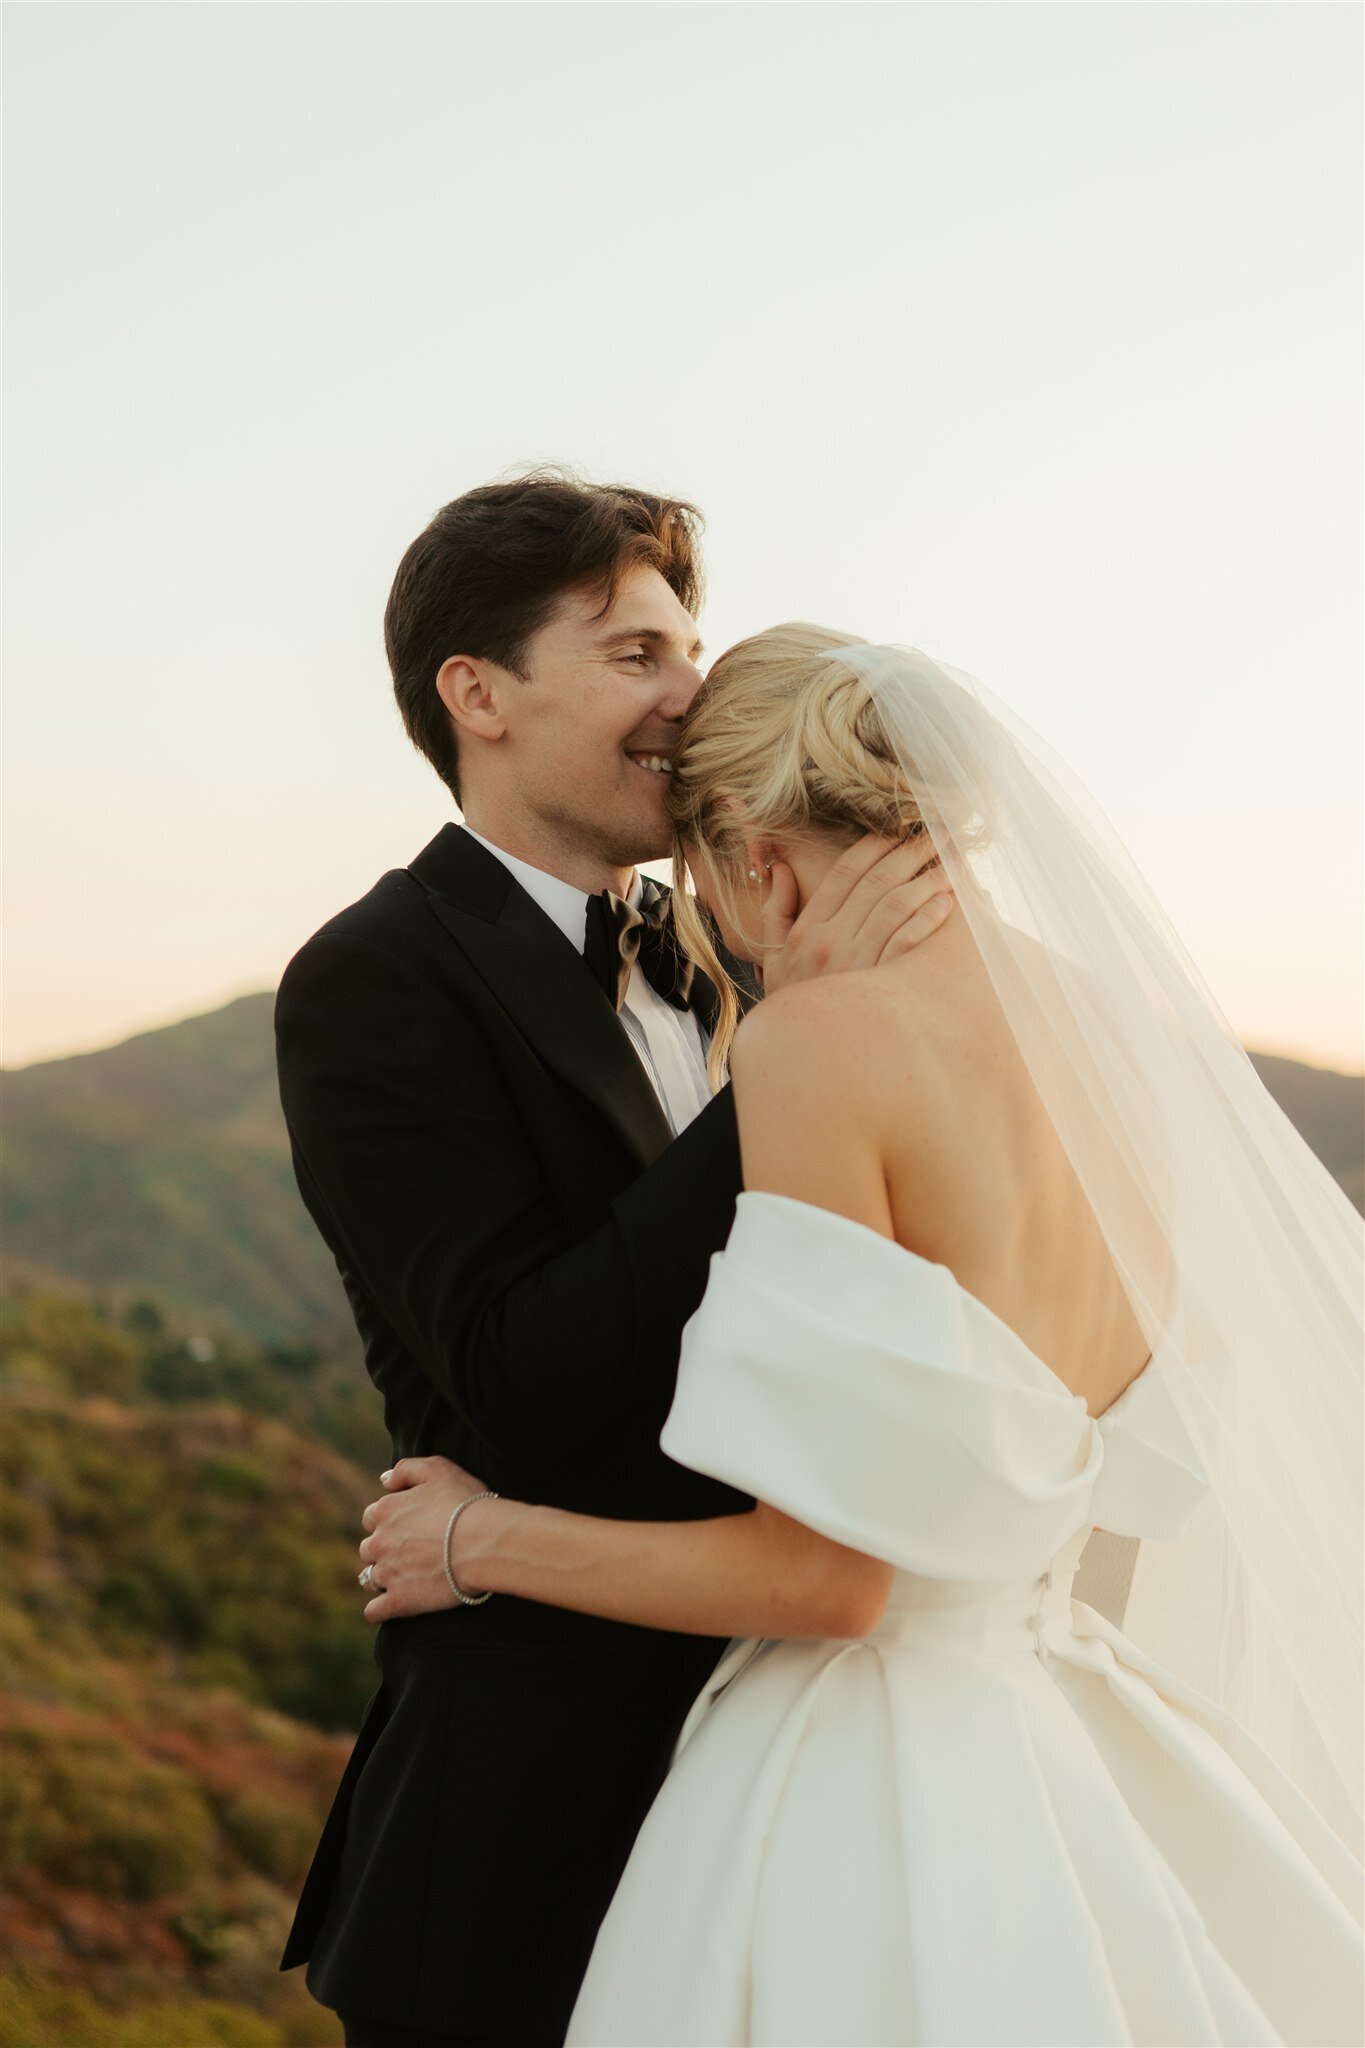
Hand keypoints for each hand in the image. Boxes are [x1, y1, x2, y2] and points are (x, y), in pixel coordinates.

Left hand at [358, 1455, 491, 1623]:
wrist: (483, 1542)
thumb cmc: (465, 1503)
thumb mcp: (438, 1469)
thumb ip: (405, 1469)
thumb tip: (384, 1480)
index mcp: (386, 1511)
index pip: (372, 1517)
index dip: (389, 1521)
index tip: (408, 1527)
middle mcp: (379, 1542)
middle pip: (369, 1549)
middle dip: (384, 1551)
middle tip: (410, 1553)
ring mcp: (387, 1574)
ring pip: (369, 1579)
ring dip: (382, 1578)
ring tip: (406, 1578)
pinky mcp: (399, 1601)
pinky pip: (374, 1611)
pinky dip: (380, 1609)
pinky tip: (393, 1605)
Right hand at [761, 833, 952, 995]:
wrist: (803, 1057)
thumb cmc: (793, 1005)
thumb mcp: (770, 958)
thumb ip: (774, 910)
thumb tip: (780, 867)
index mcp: (807, 929)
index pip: (846, 872)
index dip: (875, 844)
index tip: (898, 829)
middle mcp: (832, 941)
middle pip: (879, 881)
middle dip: (911, 852)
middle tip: (936, 835)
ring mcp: (858, 963)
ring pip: (898, 906)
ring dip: (927, 880)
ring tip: (949, 865)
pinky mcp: (881, 986)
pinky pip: (910, 942)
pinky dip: (929, 919)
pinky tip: (946, 904)